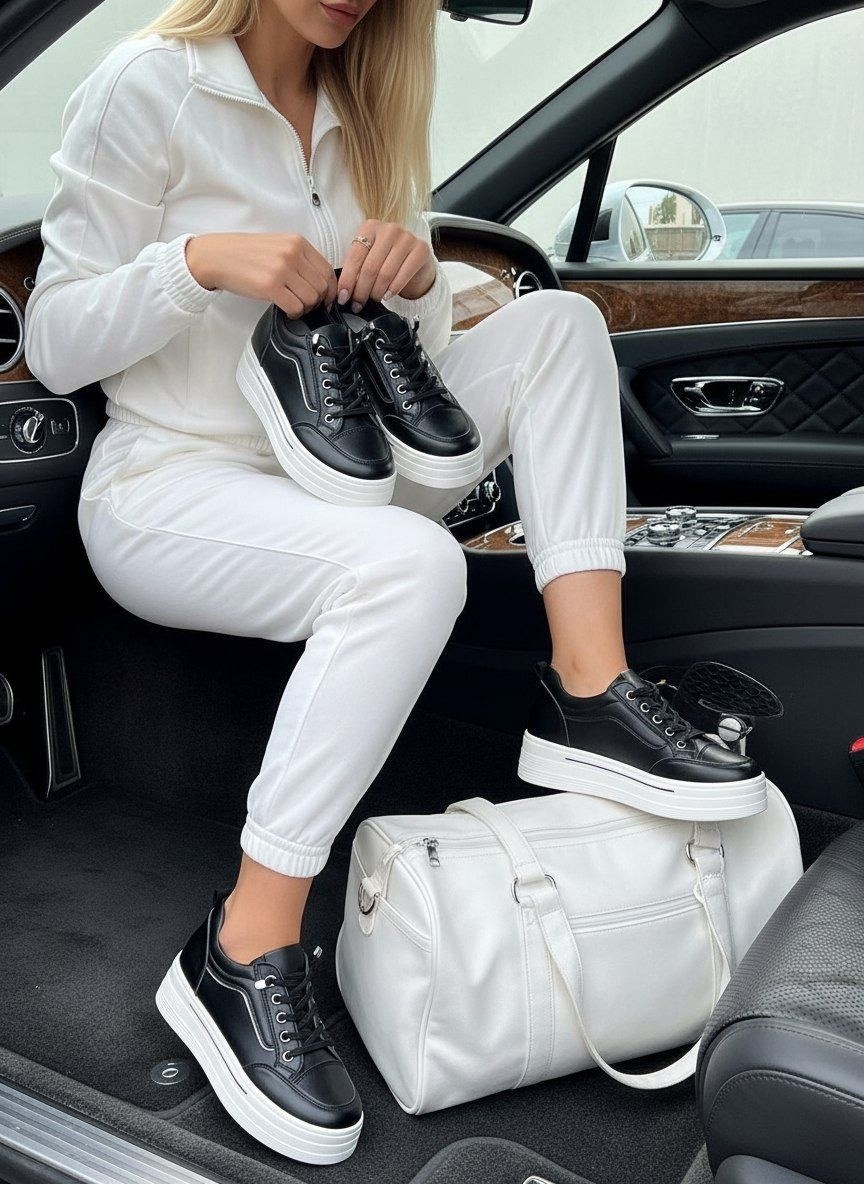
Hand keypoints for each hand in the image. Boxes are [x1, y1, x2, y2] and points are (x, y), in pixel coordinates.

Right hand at [184, 233, 336, 316]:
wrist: (216, 256)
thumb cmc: (244, 254)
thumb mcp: (277, 245)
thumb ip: (299, 258)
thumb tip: (319, 282)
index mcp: (297, 242)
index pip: (327, 270)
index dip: (330, 290)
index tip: (325, 299)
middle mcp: (292, 253)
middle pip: (322, 287)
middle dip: (317, 301)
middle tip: (306, 305)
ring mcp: (282, 269)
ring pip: (311, 299)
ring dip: (305, 308)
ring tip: (293, 306)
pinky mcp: (270, 286)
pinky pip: (296, 307)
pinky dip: (294, 314)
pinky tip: (286, 310)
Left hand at [337, 220, 436, 312]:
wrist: (417, 262)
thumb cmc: (388, 261)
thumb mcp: (370, 259)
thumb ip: (357, 269)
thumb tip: (343, 292)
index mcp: (370, 227)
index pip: (355, 256)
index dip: (347, 279)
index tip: (342, 297)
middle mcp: (389, 229)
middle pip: (370, 267)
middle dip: (361, 290)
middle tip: (357, 304)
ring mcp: (406, 238)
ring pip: (385, 273)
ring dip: (376, 292)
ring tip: (373, 300)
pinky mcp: (421, 250)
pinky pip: (403, 275)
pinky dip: (393, 289)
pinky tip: (387, 296)